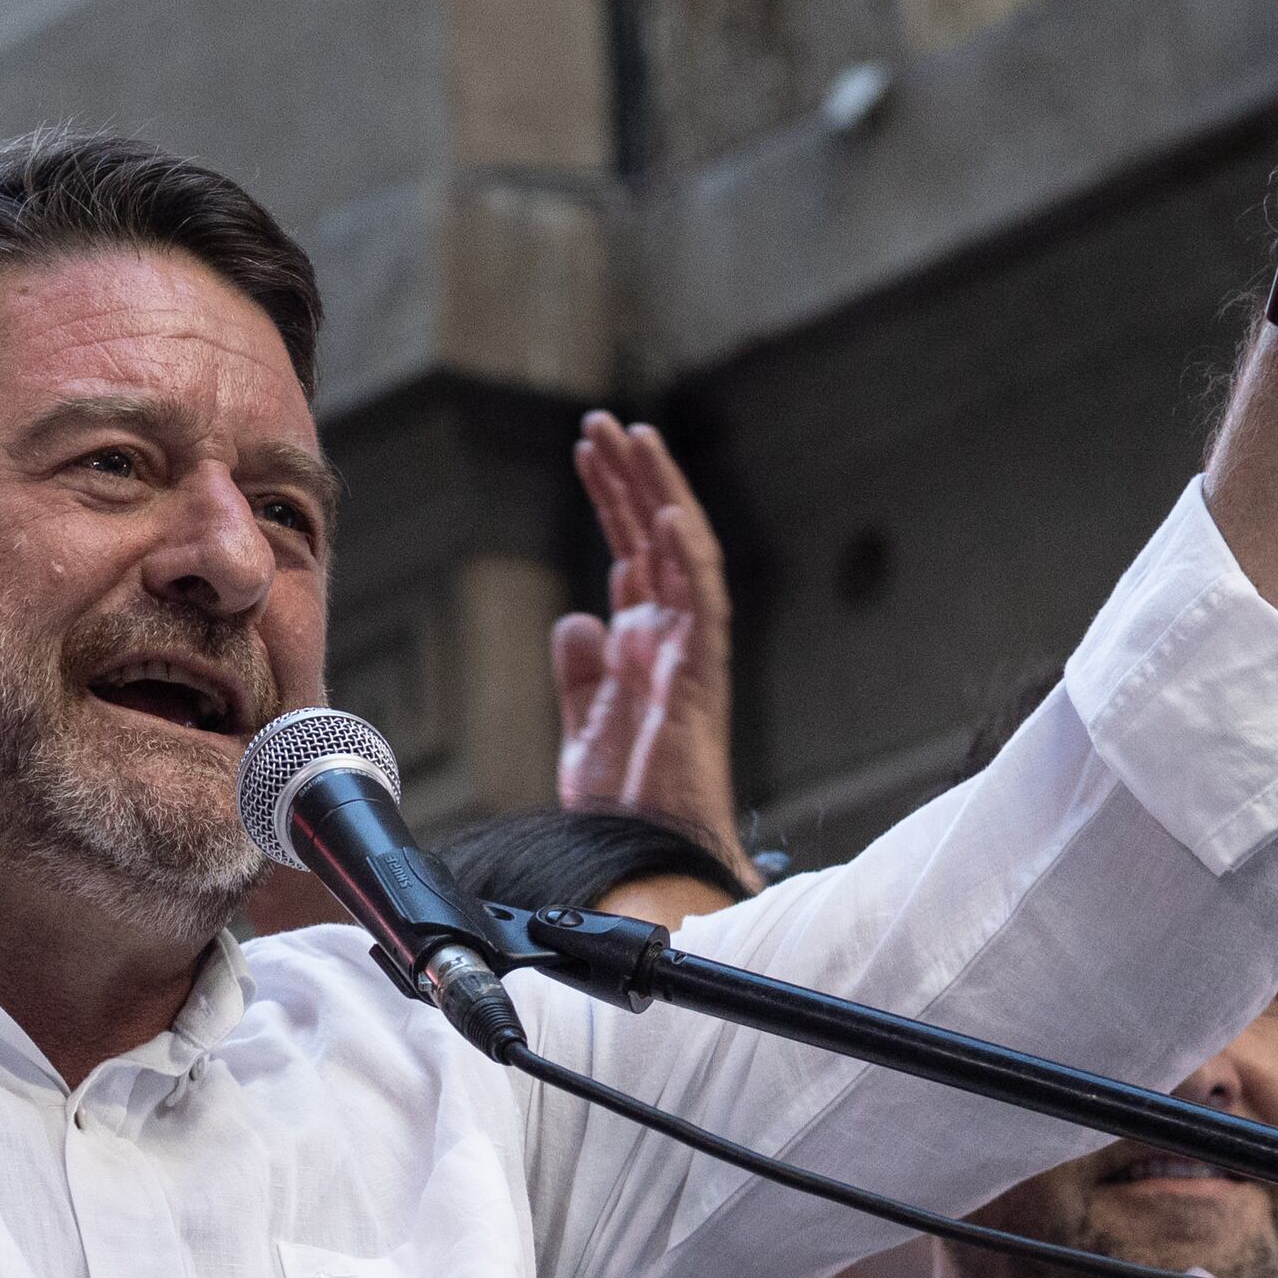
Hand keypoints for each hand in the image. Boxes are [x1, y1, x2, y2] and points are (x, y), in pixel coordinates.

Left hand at [551, 415, 745, 873]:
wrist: (644, 854)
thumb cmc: (625, 806)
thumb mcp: (586, 726)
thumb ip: (581, 671)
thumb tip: (577, 614)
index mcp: (646, 645)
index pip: (632, 552)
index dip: (613, 500)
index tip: (590, 453)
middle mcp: (673, 637)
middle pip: (652, 537)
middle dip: (629, 477)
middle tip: (602, 423)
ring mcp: (688, 650)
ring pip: (678, 551)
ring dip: (654, 491)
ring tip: (628, 436)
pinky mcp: (697, 674)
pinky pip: (700, 601)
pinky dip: (685, 554)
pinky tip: (665, 508)